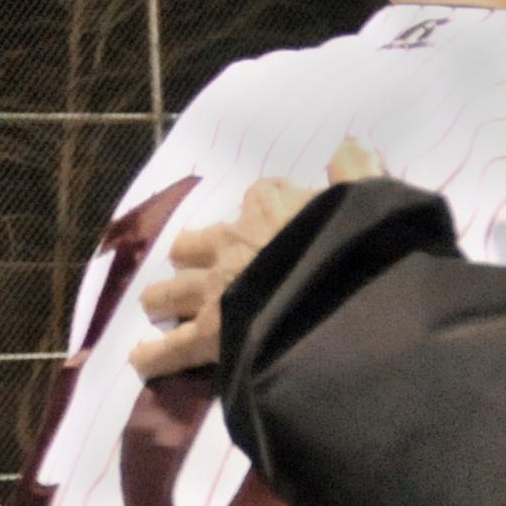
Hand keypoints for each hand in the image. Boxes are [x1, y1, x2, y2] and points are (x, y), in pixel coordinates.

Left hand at [131, 137, 383, 379]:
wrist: (331, 296)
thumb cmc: (350, 246)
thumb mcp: (364, 197)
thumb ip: (353, 171)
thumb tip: (349, 145)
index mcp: (269, 207)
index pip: (260, 195)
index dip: (265, 205)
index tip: (272, 215)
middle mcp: (232, 243)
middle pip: (195, 243)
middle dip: (192, 252)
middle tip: (194, 263)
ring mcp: (216, 290)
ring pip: (172, 291)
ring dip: (164, 298)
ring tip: (157, 305)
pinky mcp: (209, 335)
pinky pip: (173, 348)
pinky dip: (155, 356)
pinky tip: (141, 360)